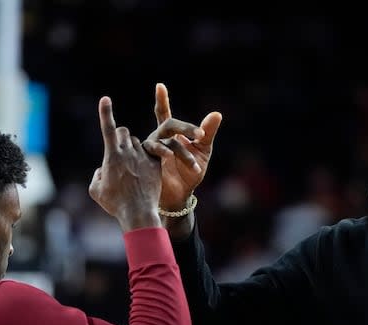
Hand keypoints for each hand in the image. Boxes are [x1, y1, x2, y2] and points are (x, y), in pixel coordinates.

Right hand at [89, 96, 161, 230]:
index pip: (108, 129)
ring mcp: (143, 157)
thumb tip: (102, 170)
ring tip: (130, 165)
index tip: (105, 99)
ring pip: (135, 141)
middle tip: (118, 148)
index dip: (105, 113)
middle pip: (123, 132)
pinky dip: (144, 156)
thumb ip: (97, 175)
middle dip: (119, 136)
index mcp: (112, 156)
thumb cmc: (115, 204)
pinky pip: (150, 151)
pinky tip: (143, 168)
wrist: (138, 212)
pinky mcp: (155, 164)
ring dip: (131, 147)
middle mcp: (128, 152)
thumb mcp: (96, 190)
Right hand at [142, 82, 221, 210]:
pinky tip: (175, 163)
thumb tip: (217, 113)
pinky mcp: (150, 164)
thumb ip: (207, 132)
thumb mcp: (203, 150)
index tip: (159, 86)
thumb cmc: (191, 172)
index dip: (161, 100)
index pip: (164, 113)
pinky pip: (158, 156)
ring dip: (184, 154)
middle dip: (184, 128)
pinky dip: (168, 157)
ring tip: (196, 167)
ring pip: (168, 144)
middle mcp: (159, 139)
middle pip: (168, 125)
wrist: (182, 195)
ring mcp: (153, 151)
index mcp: (171, 134)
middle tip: (199, 135)